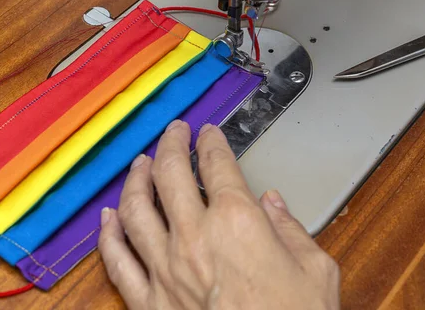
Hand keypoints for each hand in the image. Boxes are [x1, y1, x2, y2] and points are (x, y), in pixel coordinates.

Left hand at [98, 120, 339, 309]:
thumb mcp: (315, 271)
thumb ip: (291, 229)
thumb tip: (274, 204)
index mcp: (238, 223)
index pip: (217, 164)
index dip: (211, 142)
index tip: (209, 134)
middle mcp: (195, 239)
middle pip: (170, 174)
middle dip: (171, 144)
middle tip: (174, 132)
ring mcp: (166, 270)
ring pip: (136, 209)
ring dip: (136, 179)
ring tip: (141, 163)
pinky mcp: (149, 302)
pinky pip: (117, 260)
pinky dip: (109, 234)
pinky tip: (108, 218)